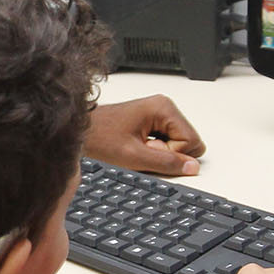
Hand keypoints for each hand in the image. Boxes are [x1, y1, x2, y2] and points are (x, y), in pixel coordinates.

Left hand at [83, 95, 205, 175]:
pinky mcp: (152, 121)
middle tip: (142, 149)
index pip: (192, 141)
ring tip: (136, 147)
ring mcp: (158, 114)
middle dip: (168, 153)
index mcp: (164, 108)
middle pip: (188, 142)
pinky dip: (154, 150)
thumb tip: (192, 167)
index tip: (150, 150)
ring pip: (178, 144)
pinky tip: (137, 146)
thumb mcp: (135, 156)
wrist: (81, 133)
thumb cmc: (99, 138)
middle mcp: (164, 107)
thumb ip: (166, 162)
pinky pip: (167, 142)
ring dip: (159, 153)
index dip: (173, 154)